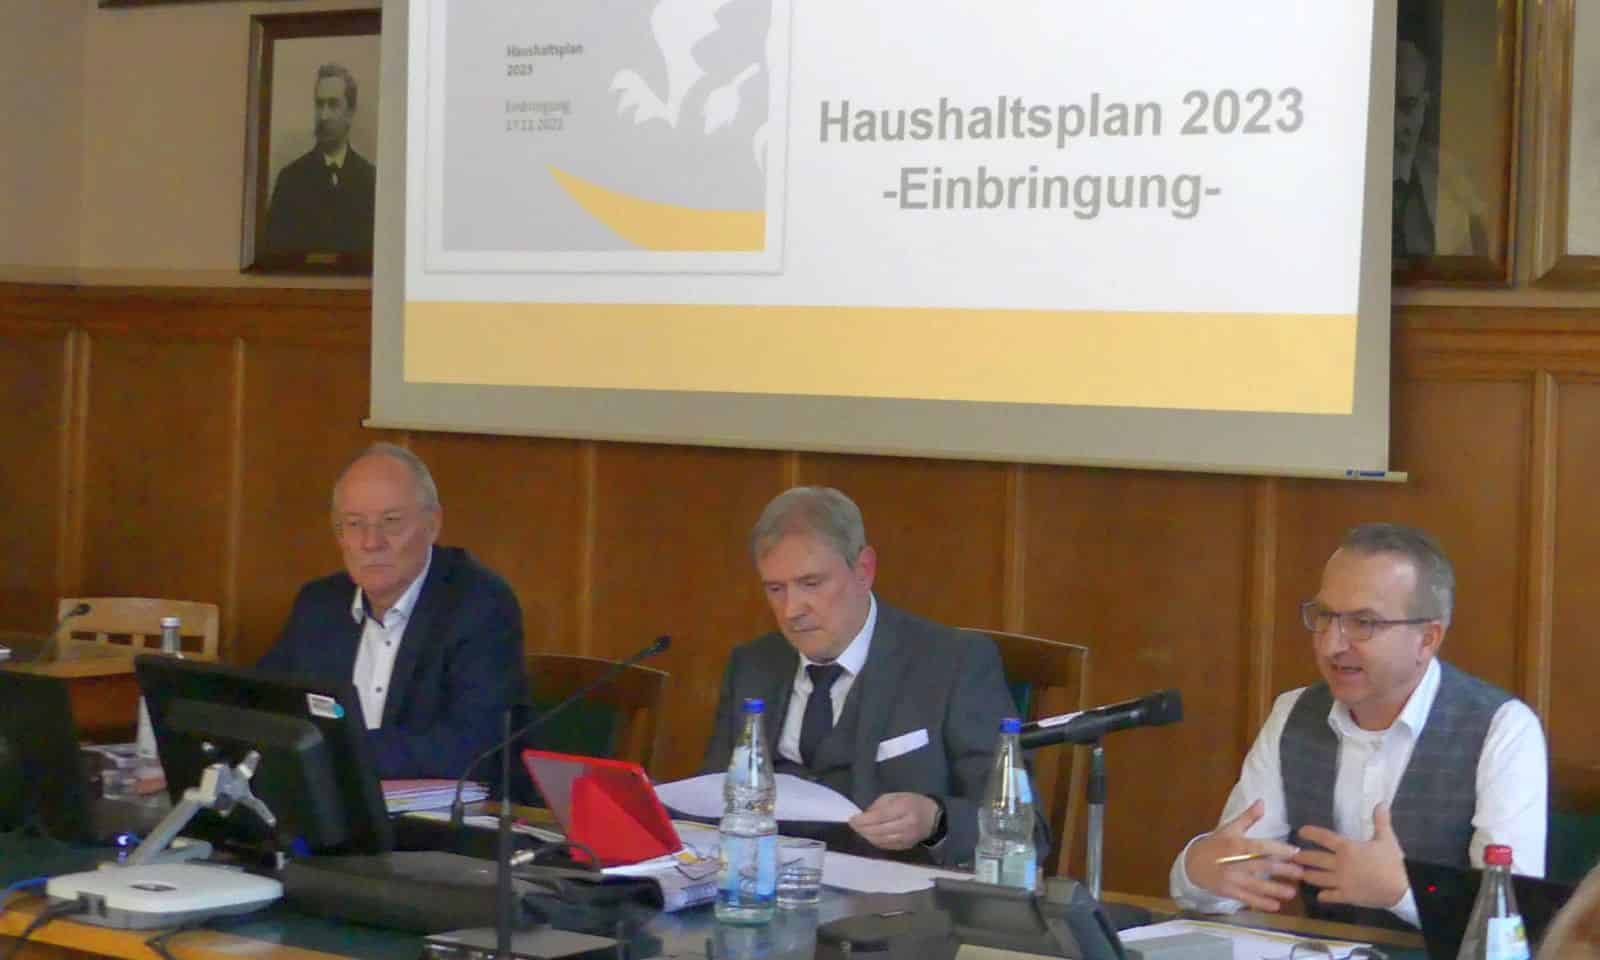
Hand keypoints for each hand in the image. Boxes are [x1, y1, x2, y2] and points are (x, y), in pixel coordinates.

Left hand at [849, 792, 939, 849]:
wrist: (933, 818)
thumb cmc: (913, 802)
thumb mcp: (897, 796)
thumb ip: (880, 805)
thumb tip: (865, 816)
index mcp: (905, 808)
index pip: (880, 816)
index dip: (864, 819)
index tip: (852, 819)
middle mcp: (906, 825)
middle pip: (879, 830)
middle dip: (862, 829)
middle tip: (853, 825)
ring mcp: (906, 838)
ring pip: (881, 840)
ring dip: (867, 836)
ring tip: (859, 830)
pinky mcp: (905, 847)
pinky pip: (886, 846)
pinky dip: (875, 841)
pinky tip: (869, 836)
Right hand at [1183, 799, 1303, 911]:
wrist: (1191, 864)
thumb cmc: (1213, 844)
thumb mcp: (1228, 828)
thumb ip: (1247, 817)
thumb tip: (1263, 802)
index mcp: (1234, 844)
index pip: (1259, 847)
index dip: (1278, 849)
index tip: (1295, 851)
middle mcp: (1233, 862)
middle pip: (1261, 867)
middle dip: (1282, 870)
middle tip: (1301, 873)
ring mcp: (1231, 878)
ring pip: (1256, 885)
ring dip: (1275, 889)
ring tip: (1292, 892)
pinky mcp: (1228, 891)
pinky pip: (1246, 898)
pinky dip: (1260, 903)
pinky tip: (1276, 906)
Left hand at [1294, 803, 1407, 909]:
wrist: (1402, 889)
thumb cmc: (1393, 862)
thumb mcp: (1387, 839)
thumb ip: (1381, 821)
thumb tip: (1381, 802)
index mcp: (1347, 848)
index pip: (1323, 837)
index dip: (1310, 833)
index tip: (1301, 832)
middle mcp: (1340, 864)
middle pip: (1315, 859)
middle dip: (1302, 857)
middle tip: (1292, 856)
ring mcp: (1341, 881)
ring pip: (1318, 878)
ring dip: (1308, 876)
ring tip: (1300, 874)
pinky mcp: (1347, 896)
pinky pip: (1331, 896)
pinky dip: (1323, 896)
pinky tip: (1319, 896)